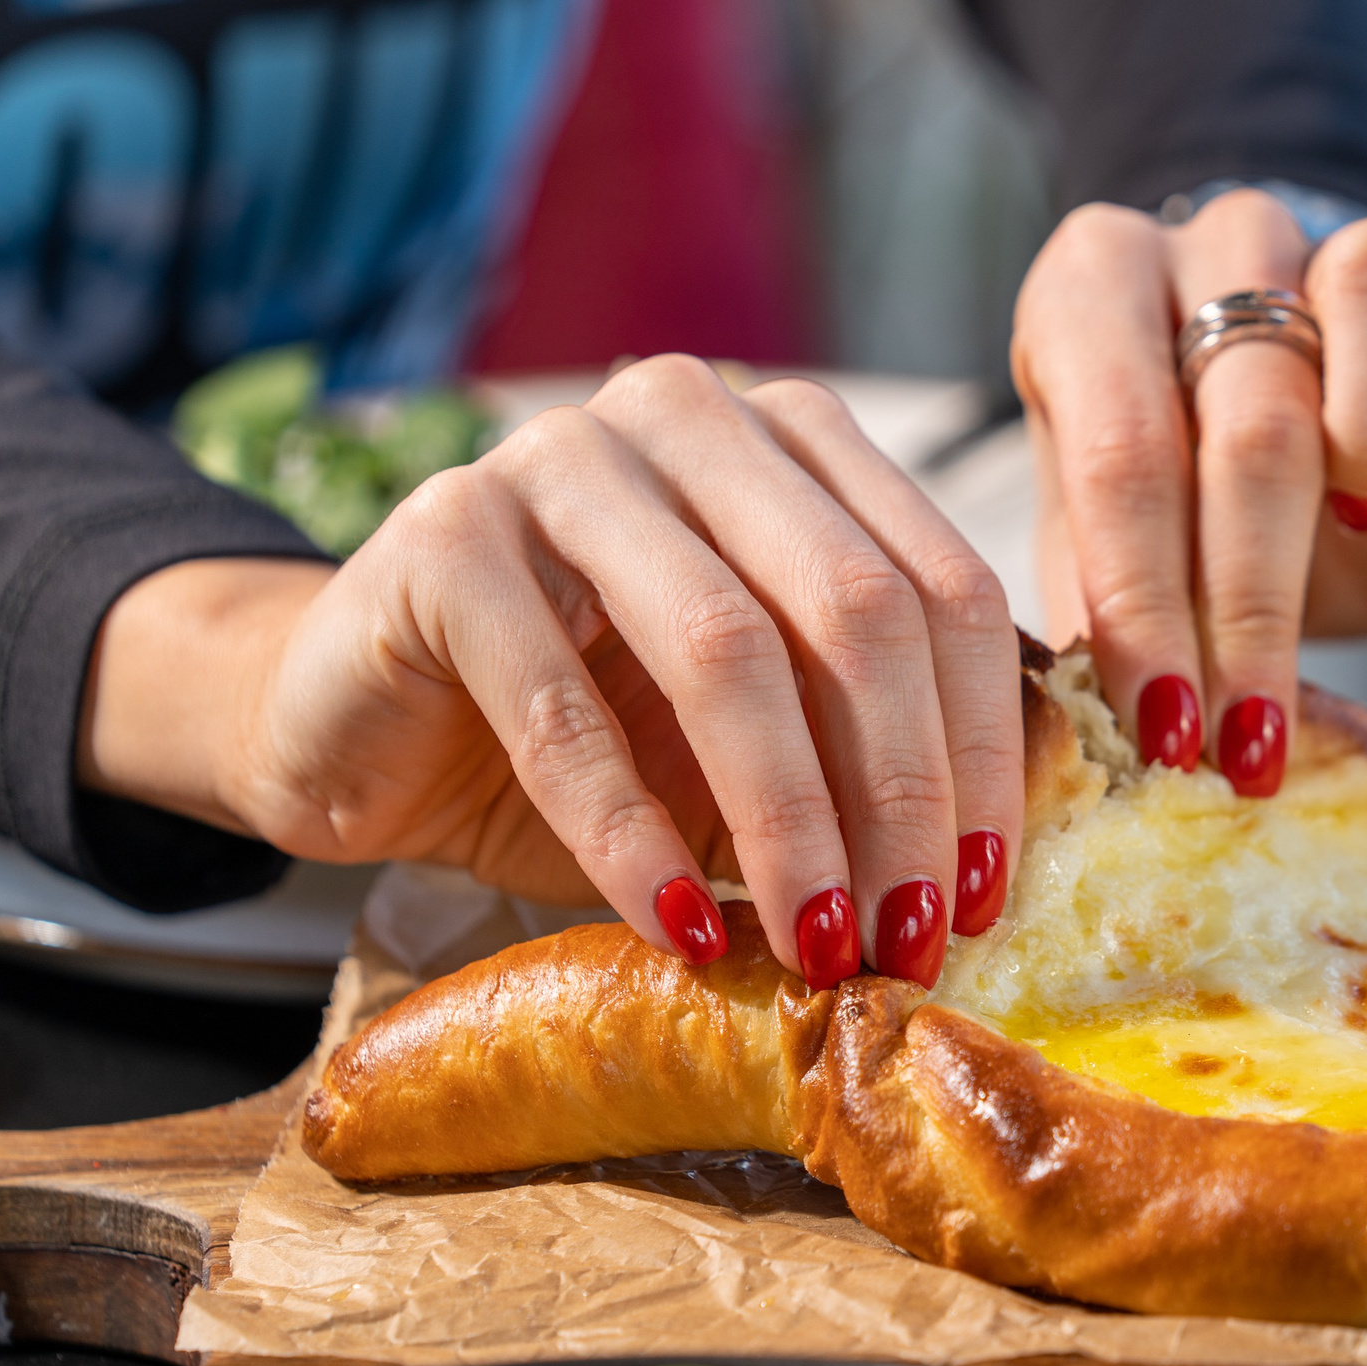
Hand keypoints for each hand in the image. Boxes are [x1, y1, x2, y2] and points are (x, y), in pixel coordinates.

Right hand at [81, 358, 1023, 986]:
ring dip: (789, 822)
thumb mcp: (763, 735)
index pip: (942, 586)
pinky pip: (567, 712)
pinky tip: (681, 930)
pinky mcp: (442, 538)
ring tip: (820, 947)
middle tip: (915, 938)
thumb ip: (869, 747)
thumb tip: (1001, 861)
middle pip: (857, 610)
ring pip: (728, 651)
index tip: (989, 890)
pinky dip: (635, 840)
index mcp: (798, 439)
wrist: (366, 725)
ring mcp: (561, 460)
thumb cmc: (596, 732)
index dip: (983, 746)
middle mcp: (692, 418)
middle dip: (903, 794)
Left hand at [1012, 171, 1366, 792]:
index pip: (1117, 451)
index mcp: (1087, 298)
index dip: (1145, 604)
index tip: (1167, 735)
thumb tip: (1084, 742)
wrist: (1278, 482)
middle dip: (1251, 595)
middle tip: (1252, 733)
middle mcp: (1215, 241)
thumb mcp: (1112, 570)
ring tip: (1363, 523)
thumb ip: (1094, 619)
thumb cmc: (1179, 530)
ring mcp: (1344, 236)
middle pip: (1251, 403)